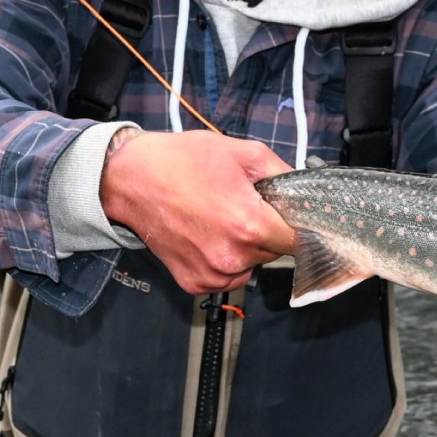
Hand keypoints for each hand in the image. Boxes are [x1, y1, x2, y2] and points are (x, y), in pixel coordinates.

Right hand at [100, 130, 294, 294]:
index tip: (294, 216)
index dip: (300, 225)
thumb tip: (307, 192)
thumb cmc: (181, 161)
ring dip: (245, 247)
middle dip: (267, 230)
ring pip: (251, 266)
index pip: (299, 239)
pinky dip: (223, 261)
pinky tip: (205, 235)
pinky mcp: (193, 283)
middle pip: (274, 252)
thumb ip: (282, 174)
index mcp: (249, 224)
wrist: (129, 179)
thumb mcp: (242, 153)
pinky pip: (225, 277)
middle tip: (244, 205)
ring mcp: (211, 274)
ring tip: (219, 218)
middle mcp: (232, 257)